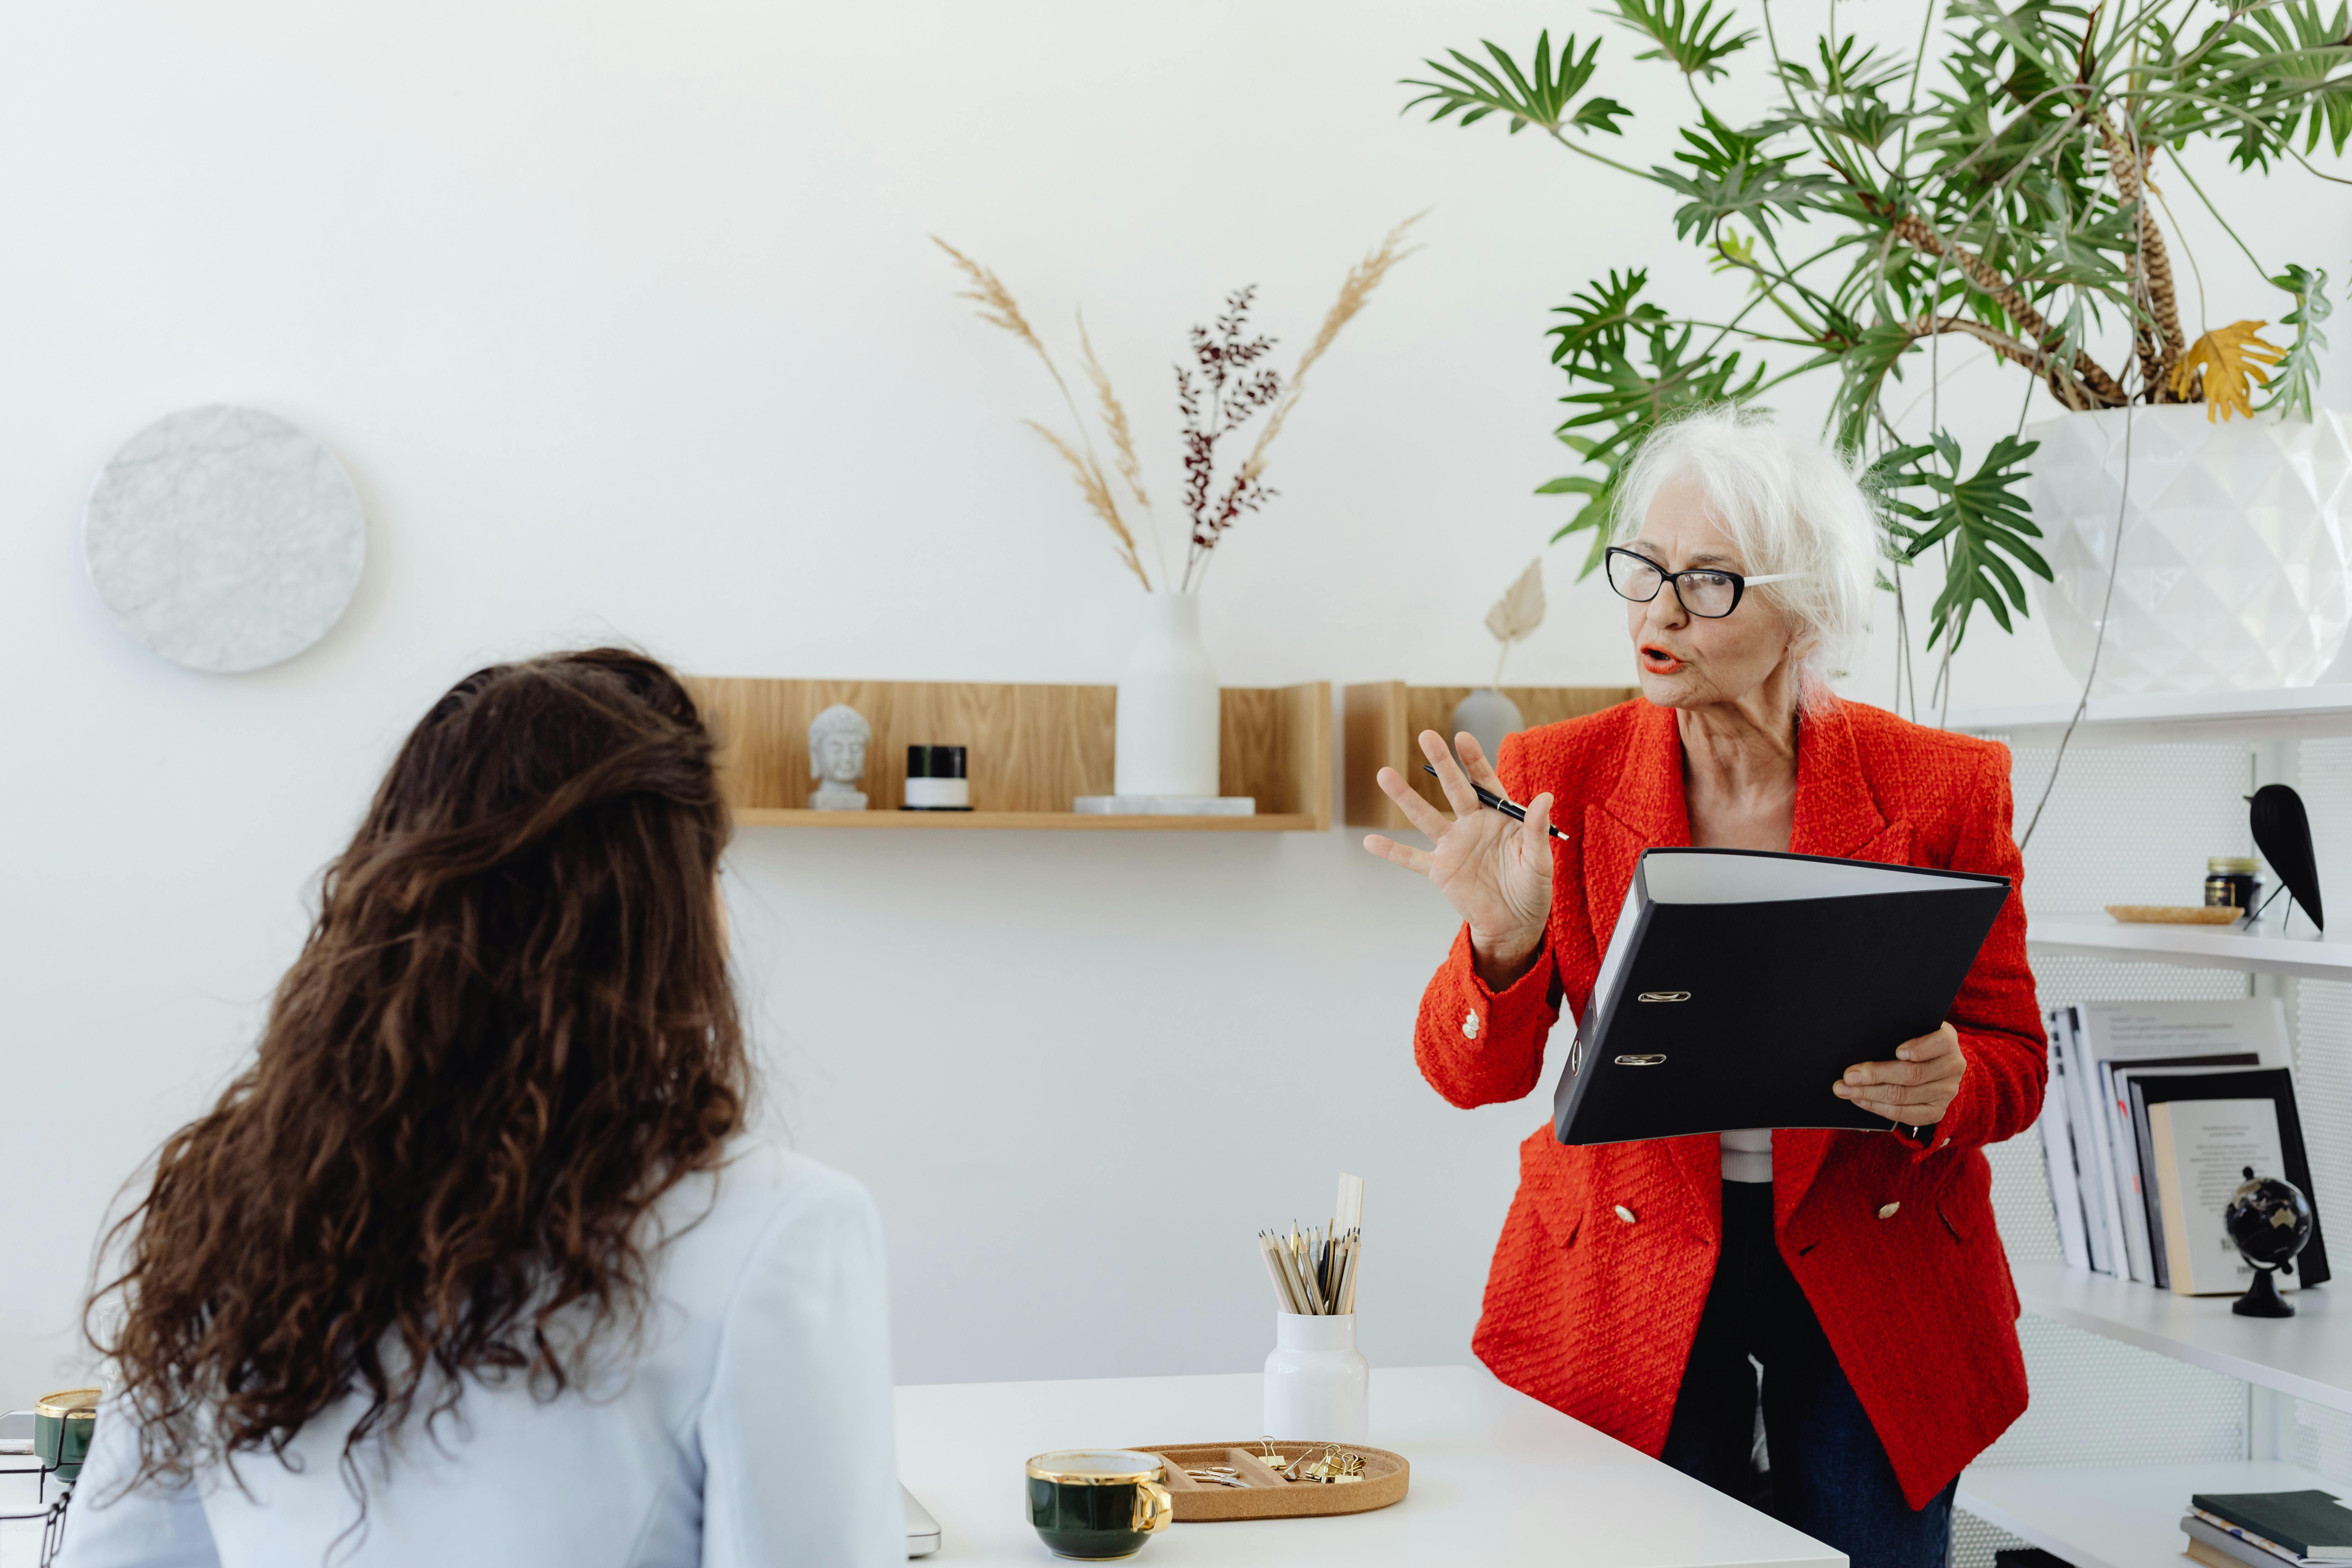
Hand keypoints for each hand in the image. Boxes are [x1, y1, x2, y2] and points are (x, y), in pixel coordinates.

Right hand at [1361, 730, 1554, 989]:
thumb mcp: (1539, 860)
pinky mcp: (1439, 870)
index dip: (1473, 760)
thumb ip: (1537, 829)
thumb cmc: (1531, 888)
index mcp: (1499, 817)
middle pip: (1454, 789)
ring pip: (1425, 817)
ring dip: (1405, 797)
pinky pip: (1411, 859)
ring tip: (1384, 774)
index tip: (1462, 737)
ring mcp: (1453, 846)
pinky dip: (1391, 851)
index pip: (1485, 782)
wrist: (1514, 924)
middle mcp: (1472, 825)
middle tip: (1426, 736)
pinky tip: (1370, 842)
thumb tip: (1546, 797)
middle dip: (1441, 763)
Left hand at [1834, 1022, 1964, 1127]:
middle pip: (1913, 1074)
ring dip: (1869, 1094)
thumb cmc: (1912, 1039)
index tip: (1897, 1051)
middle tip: (1849, 1075)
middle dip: (1876, 1075)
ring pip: (1904, 1096)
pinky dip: (1877, 1107)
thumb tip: (1861, 1038)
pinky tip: (1860, 1100)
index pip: (1939, 1042)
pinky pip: (1904, 1114)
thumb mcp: (1910, 1028)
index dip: (1919, 1048)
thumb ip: (1896, 1030)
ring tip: (1845, 1089)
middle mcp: (1952, 1067)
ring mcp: (1946, 1092)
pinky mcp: (1936, 1111)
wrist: (1931, 1062)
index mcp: (1948, 1040)